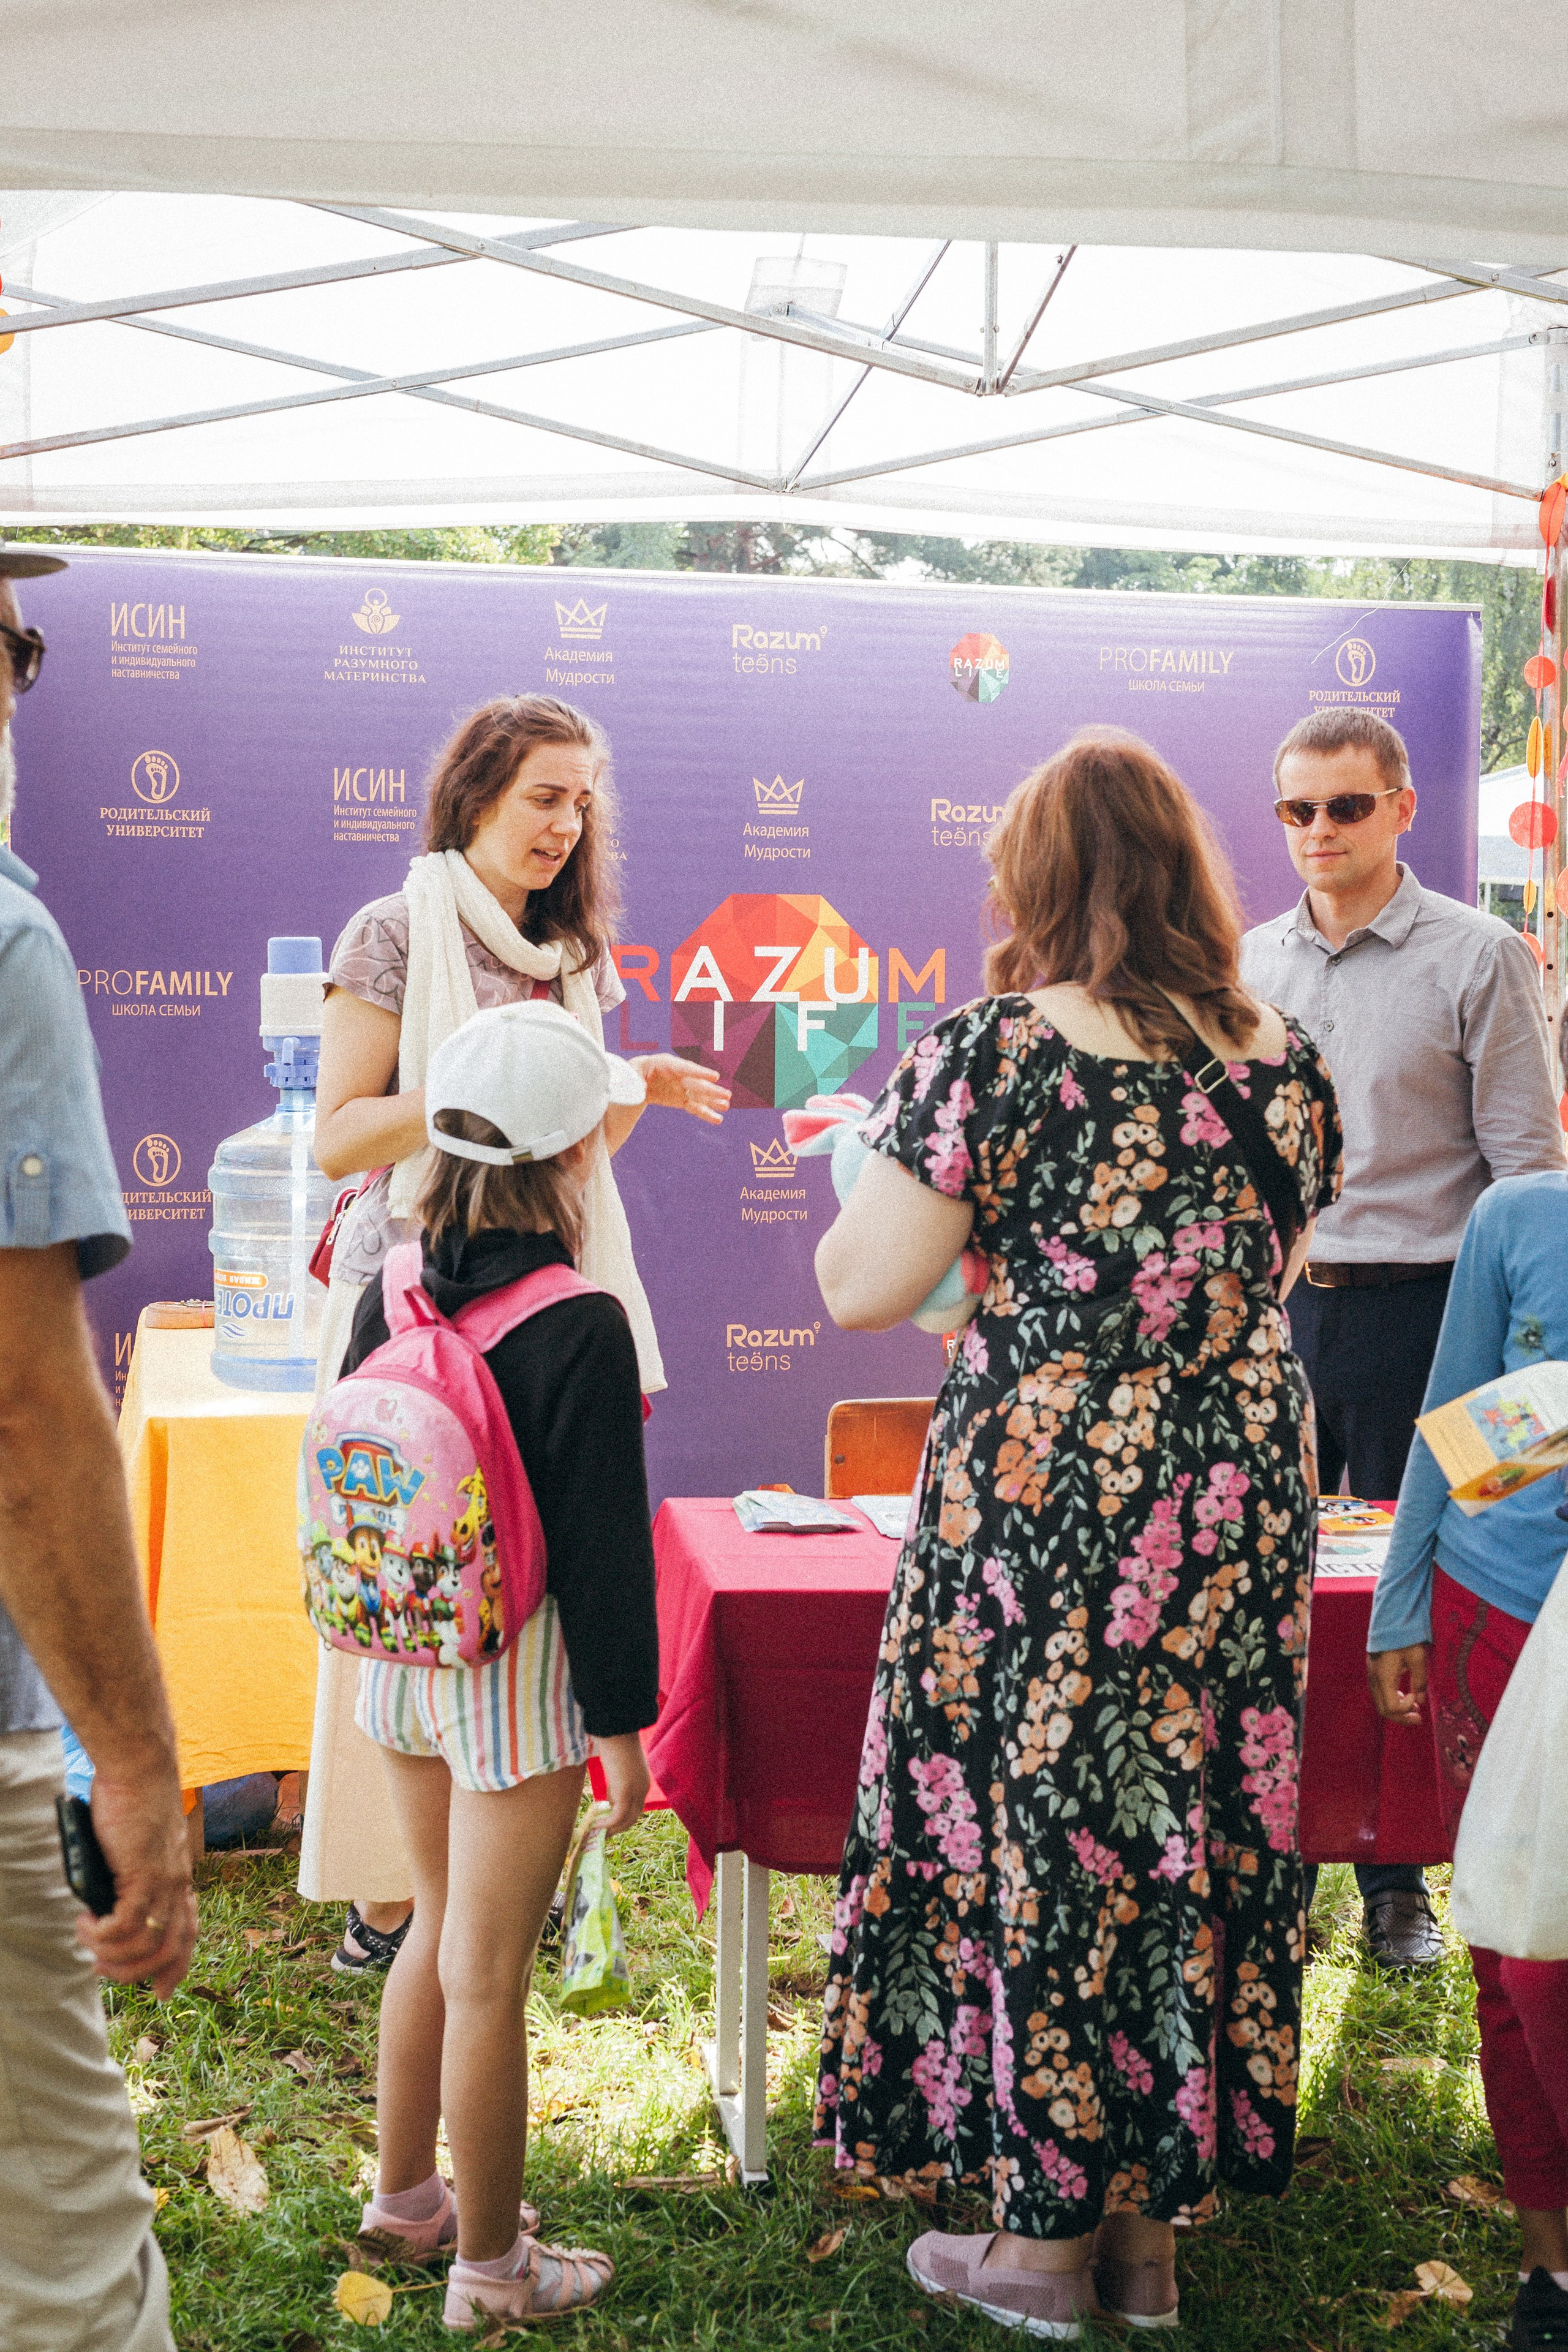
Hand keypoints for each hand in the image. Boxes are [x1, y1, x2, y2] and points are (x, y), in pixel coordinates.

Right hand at [77, 1769, 197, 1997]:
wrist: (140, 1767)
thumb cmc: (133, 1800)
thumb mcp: (134, 1847)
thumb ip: (129, 1876)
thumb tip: (105, 1901)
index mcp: (179, 1878)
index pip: (189, 1933)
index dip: (178, 1967)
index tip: (163, 1992)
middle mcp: (178, 1884)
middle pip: (169, 1950)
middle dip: (135, 1971)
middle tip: (102, 1968)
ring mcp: (164, 1880)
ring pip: (147, 1944)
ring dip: (112, 1955)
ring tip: (87, 1940)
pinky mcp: (144, 1873)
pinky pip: (126, 1924)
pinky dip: (101, 1934)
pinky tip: (85, 1922)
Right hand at [592, 1733, 650, 1834]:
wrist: (616, 1730)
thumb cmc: (615, 1742)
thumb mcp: (619, 1767)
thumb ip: (618, 1782)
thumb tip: (610, 1799)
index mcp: (643, 1782)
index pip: (635, 1807)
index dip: (622, 1817)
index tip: (608, 1821)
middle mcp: (643, 1789)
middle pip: (633, 1817)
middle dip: (618, 1827)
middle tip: (603, 1833)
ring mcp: (636, 1791)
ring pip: (626, 1819)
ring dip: (612, 1829)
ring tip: (597, 1832)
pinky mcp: (625, 1791)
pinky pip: (618, 1816)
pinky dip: (608, 1824)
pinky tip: (597, 1826)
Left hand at [633, 1055, 730, 1125]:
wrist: (637, 1078)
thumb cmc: (634, 1073)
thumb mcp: (630, 1075)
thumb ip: (636, 1080)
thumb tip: (640, 1089)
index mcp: (665, 1064)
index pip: (685, 1068)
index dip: (700, 1073)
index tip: (714, 1076)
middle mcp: (678, 1076)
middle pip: (697, 1084)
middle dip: (711, 1090)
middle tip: (727, 1095)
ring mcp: (682, 1088)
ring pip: (700, 1096)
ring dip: (714, 1101)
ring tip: (727, 1105)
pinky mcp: (682, 1100)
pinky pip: (695, 1107)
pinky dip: (706, 1113)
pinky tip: (718, 1119)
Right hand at [1367, 1644, 1429, 1728]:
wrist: (1389, 1617)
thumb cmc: (1404, 1636)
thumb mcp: (1417, 1657)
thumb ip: (1420, 1680)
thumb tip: (1422, 1700)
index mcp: (1384, 1677)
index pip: (1391, 1707)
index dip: (1406, 1708)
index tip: (1417, 1697)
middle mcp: (1374, 1679)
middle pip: (1383, 1709)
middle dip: (1401, 1717)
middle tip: (1419, 1718)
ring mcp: (1372, 1674)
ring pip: (1380, 1702)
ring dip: (1397, 1709)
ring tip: (1415, 1708)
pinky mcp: (1374, 1670)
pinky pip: (1380, 1692)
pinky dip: (1392, 1699)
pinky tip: (1405, 1695)